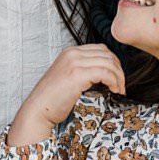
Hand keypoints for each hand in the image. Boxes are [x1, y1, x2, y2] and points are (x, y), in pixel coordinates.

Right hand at [8, 44, 124, 146]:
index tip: (117, 79)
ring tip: (119, 90)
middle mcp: (72, 53)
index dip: (113, 63)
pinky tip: (114, 91)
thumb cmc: (52, 100)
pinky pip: (105, 72)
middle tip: (121, 86)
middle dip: (119, 70)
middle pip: (107, 54)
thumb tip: (107, 75)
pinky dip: (114, 82)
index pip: (101, 49)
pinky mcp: (77, 74)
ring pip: (109, 63)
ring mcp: (74, 62)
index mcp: (70, 52)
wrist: (38, 110)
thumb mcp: (68, 78)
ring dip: (119, 77)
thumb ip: (84, 71)